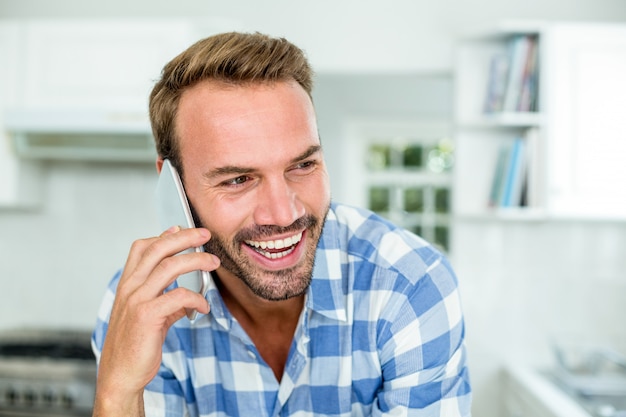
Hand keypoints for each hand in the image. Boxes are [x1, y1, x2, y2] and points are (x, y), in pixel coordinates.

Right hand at [93, 226, 219, 415]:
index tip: (181, 228)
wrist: (120, 375)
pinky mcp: (147, 316)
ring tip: (214, 263)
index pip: (142, 248)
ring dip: (196, 260)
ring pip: (170, 267)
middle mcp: (130, 288)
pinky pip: (178, 296)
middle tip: (205, 235)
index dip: (163, 235)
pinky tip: (204, 305)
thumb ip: (166, 299)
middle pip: (158, 249)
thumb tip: (189, 292)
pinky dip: (196, 298)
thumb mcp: (148, 316)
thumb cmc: (134, 345)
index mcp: (127, 284)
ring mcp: (136, 300)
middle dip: (184, 237)